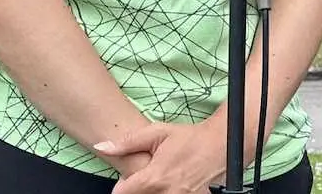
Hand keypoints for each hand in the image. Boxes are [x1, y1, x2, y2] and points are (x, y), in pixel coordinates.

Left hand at [95, 122, 224, 193]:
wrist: (219, 145)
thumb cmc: (187, 137)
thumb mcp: (157, 132)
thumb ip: (127, 142)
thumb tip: (101, 146)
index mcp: (155, 177)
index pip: (123, 193)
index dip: (119, 188)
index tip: (123, 182)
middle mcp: (167, 193)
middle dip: (135, 190)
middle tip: (143, 178)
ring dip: (151, 192)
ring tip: (157, 181)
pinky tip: (169, 186)